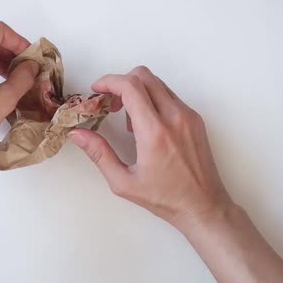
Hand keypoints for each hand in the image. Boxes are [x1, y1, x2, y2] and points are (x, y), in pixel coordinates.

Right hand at [70, 66, 232, 231]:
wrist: (204, 206)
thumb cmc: (166, 199)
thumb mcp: (123, 182)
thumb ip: (99, 154)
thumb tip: (78, 134)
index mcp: (155, 132)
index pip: (130, 87)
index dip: (109, 82)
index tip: (97, 90)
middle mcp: (174, 117)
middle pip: (144, 76)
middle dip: (121, 83)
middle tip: (109, 103)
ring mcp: (188, 116)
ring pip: (157, 83)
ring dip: (137, 91)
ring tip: (128, 121)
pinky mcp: (195, 119)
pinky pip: (169, 96)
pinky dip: (152, 100)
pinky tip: (146, 126)